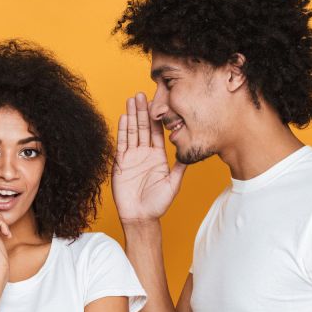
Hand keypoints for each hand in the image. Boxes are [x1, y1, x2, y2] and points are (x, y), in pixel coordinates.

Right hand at [112, 93, 185, 222]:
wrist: (140, 217)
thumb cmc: (158, 204)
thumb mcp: (173, 184)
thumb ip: (180, 167)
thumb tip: (190, 152)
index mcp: (158, 157)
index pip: (157, 133)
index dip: (157, 118)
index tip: (158, 102)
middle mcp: (145, 154)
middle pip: (143, 128)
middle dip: (143, 111)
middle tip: (142, 94)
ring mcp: (132, 157)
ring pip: (132, 132)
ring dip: (132, 116)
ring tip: (131, 99)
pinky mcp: (121, 163)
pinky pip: (122, 143)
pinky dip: (123, 130)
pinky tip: (124, 118)